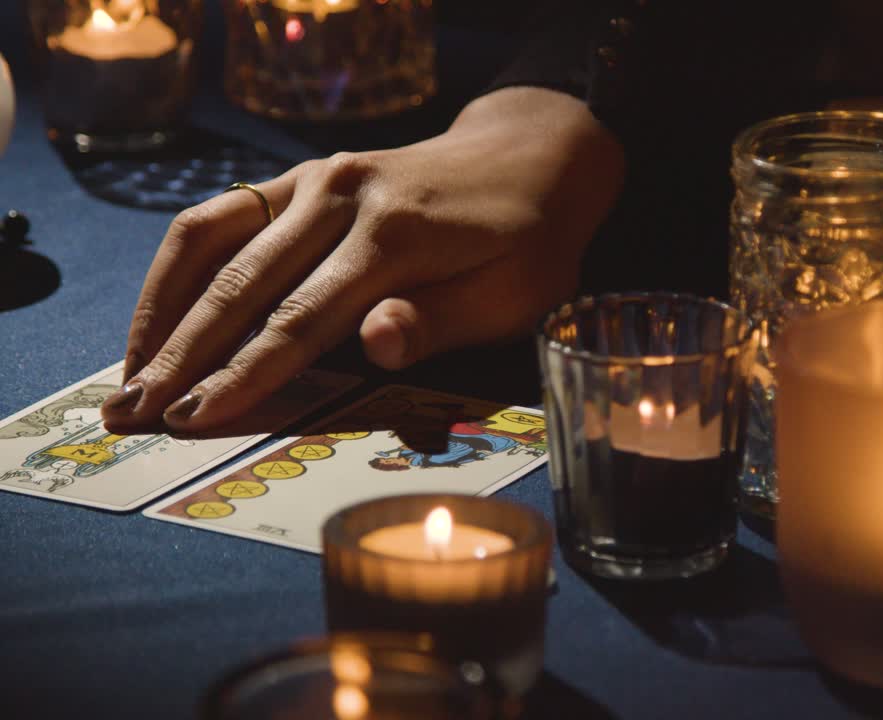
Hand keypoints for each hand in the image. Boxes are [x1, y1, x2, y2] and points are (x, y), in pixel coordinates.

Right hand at [101, 87, 623, 433]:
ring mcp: (315, 178)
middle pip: (242, 284)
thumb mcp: (512, 295)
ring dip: (163, 310)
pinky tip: (158, 316)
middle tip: (129, 414)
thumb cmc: (528, 245)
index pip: (301, 319)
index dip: (243, 374)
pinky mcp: (301, 176)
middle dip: (181, 355)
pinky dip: (179, 267)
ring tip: (126, 374)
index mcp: (395, 235)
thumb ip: (438, 321)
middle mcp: (342, 196)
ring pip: (212, 242)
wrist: (529, 160)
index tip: (192, 419)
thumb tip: (370, 345)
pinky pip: (221, 216)